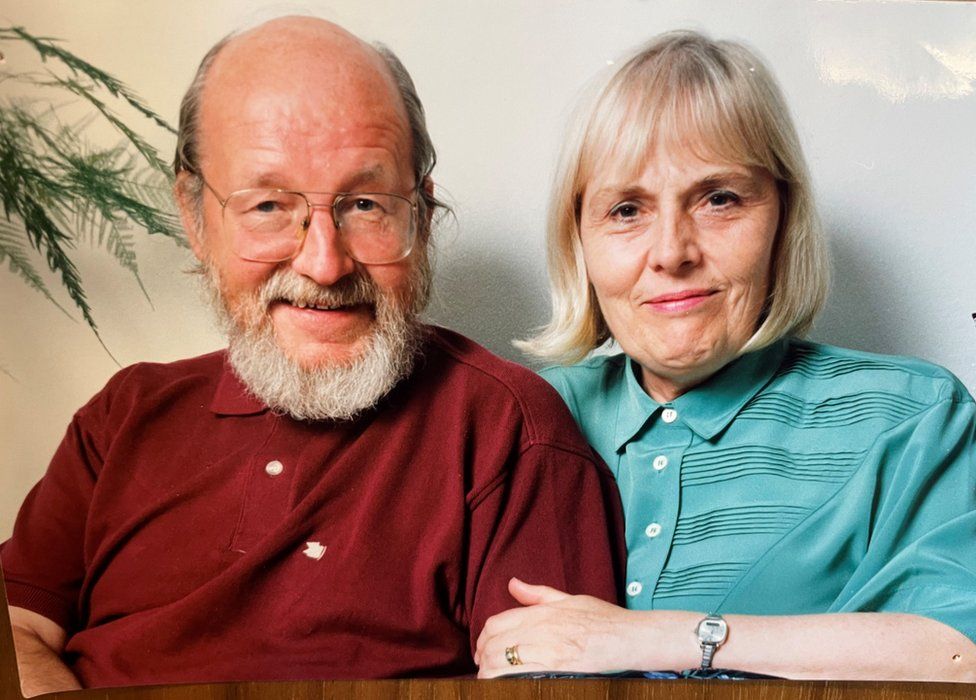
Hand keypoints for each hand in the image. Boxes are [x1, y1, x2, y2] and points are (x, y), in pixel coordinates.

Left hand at [475, 577, 640, 677]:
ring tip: (494, 680)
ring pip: (501, 667)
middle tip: (485, 668)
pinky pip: (520, 680)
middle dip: (483, 660)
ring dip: (491, 675)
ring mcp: (549, 655)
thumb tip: (513, 584)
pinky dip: (508, 683)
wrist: (633, 639)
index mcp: (542, 613)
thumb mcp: (571, 600)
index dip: (483, 639)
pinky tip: (508, 685)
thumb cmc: (606, 620)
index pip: (496, 624)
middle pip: (494, 647)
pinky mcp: (558, 674)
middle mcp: (542, 632)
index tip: (483, 650)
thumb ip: (538, 595)